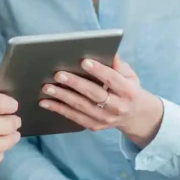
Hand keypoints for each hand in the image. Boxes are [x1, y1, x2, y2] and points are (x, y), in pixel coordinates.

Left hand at [39, 56, 163, 146]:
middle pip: (94, 94)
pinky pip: (74, 117)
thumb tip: (109, 53)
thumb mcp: (130, 75)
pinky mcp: (93, 125)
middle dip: (75, 84)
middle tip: (58, 74)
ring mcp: (105, 119)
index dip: (99, 71)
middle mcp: (117, 107)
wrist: (134, 116)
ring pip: (81, 107)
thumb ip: (119, 65)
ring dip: (62, 96)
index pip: (112, 80)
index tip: (84, 61)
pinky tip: (45, 102)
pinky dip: (58, 109)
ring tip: (46, 87)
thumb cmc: (128, 89)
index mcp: (128, 92)